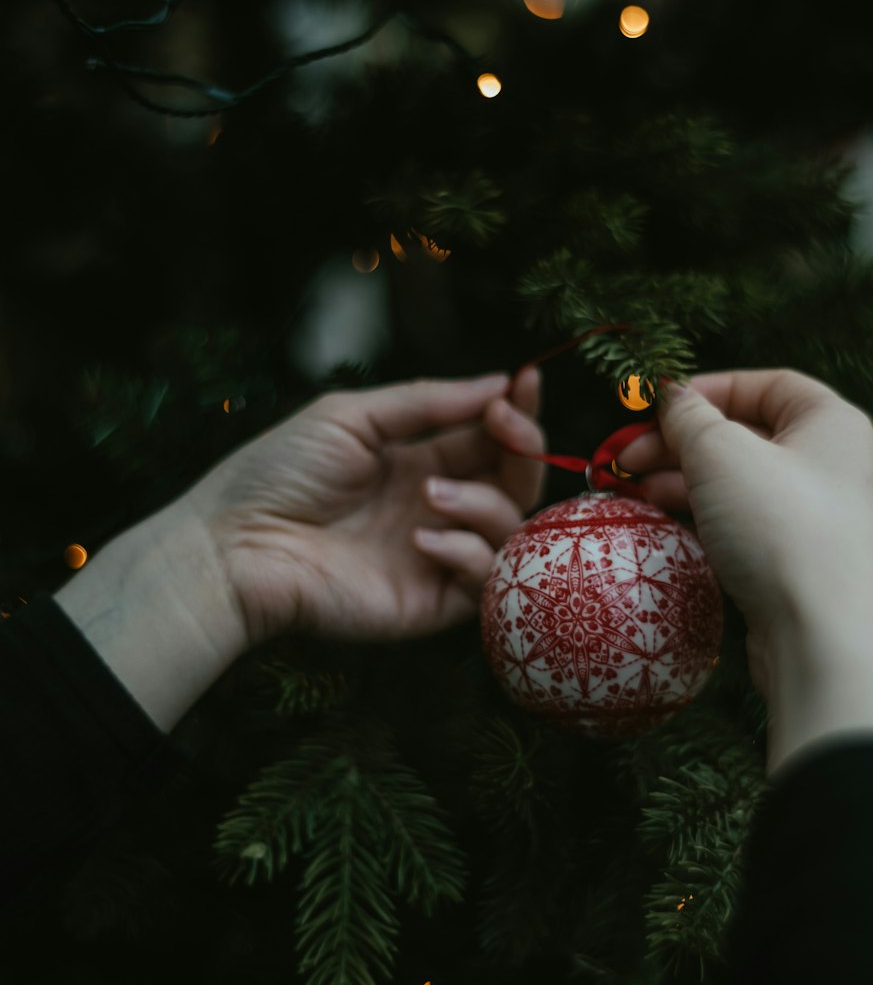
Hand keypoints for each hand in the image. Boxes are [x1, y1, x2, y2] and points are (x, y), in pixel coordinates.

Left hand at [185, 366, 546, 647]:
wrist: (235, 546)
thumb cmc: (278, 473)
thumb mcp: (351, 416)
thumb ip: (426, 402)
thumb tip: (498, 383)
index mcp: (420, 462)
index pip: (492, 439)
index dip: (517, 411)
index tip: (525, 380)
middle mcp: (437, 509)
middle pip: (516, 483)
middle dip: (523, 448)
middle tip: (503, 425)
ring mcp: (437, 558)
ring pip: (511, 530)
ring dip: (485, 502)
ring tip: (431, 494)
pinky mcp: (431, 604)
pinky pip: (486, 582)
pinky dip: (468, 553)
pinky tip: (421, 540)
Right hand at [615, 368, 872, 703]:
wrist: (825, 638)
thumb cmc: (780, 526)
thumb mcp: (721, 453)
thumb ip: (689, 417)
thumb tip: (671, 397)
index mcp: (831, 422)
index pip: (766, 384)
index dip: (707, 389)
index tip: (656, 407)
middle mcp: (832, 465)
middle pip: (745, 435)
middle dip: (679, 443)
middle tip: (625, 459)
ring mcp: (817, 519)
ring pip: (738, 484)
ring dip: (682, 481)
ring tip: (633, 492)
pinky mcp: (798, 566)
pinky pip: (743, 525)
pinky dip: (703, 517)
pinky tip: (665, 524)